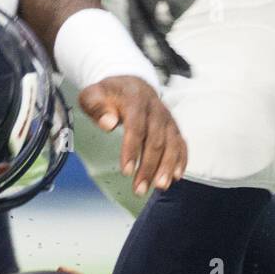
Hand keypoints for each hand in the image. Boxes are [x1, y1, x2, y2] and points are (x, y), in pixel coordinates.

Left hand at [78, 74, 186, 197]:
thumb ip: (96, 106)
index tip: (126, 171)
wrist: (131, 84)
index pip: (136, 127)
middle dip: (149, 167)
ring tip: (160, 186)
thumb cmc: (109, 94)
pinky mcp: (173, 128)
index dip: (132, 150)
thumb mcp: (93, 94)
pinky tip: (176, 177)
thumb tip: (108, 123)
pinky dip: (181, 160)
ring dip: (167, 167)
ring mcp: (167, 119)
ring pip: (172, 144)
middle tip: (139, 189)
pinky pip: (181, 144)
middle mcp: (156, 110)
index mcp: (135, 100)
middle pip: (156, 140)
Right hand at [124, 0, 214, 81]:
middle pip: (139, 21)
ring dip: (159, 59)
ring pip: (147, 38)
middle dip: (149, 43)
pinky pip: (161, 42)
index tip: (168, 18)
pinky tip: (183, 72)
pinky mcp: (153, 24)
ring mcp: (142, 12)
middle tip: (160, 61)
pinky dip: (171, 57)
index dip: (154, 2)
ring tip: (171, 78)